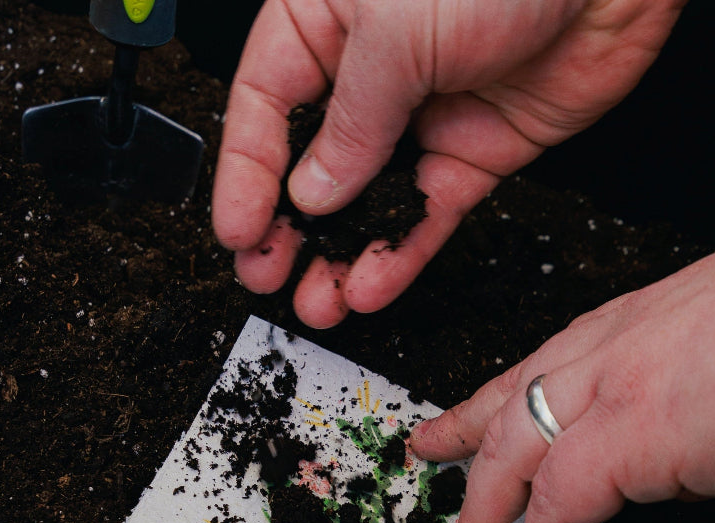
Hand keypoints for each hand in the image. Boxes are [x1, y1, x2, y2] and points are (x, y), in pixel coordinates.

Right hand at [212, 0, 684, 327]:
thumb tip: (313, 192)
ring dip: (342, 256)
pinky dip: (402, 252)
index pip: (265, 106)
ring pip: (371, 202)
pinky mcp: (476, 151)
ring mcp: (424, 115)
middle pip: (313, 165)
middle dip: (289, 228)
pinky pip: (428, 213)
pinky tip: (372, 283)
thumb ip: (349, 123)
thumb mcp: (394, 31)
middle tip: (268, 277)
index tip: (238, 232)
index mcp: (324, 19)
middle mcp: (369, 71)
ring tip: (318, 302)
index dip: (247, 174)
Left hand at [409, 196, 714, 522]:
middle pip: (513, 393)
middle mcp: (621, 341)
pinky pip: (558, 503)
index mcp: (653, 313)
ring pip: (514, 449)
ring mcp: (619, 384)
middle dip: (465, 432)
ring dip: (489, 509)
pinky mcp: (631, 437)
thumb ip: (706, 392)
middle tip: (432, 457)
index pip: (556, 357)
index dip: (508, 388)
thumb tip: (685, 455)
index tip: (477, 409)